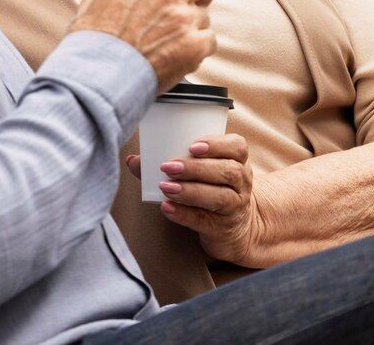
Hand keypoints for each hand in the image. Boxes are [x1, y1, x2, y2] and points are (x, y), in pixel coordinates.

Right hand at [70, 0, 216, 91]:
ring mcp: (185, 18)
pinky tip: (177, 51)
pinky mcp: (195, 46)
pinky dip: (197, 45)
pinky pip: (209, 39)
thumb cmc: (93, 39)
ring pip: (206, 13)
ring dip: (193, 22)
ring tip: (169, 36)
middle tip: (185, 2)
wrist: (100, 78)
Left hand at [126, 133, 263, 265]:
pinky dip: (184, 214)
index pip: (237, 147)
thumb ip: (169, 162)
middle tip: (168, 167)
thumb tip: (133, 160)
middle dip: (196, 168)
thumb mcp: (199, 171)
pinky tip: (167, 208)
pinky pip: (204, 220)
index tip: (192, 146)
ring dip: (190, 191)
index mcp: (237, 160)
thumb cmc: (210, 187)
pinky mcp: (222, 228)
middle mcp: (241, 182)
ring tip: (166, 187)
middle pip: (227, 171)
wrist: (233, 227)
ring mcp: (235, 206)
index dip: (217, 144)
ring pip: (219, 197)